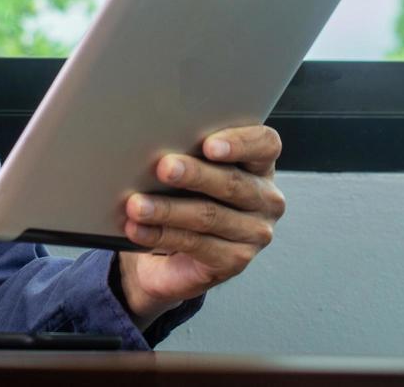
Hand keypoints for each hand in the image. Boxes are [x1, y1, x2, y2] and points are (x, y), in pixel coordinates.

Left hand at [116, 125, 285, 325]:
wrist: (171, 253)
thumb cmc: (183, 196)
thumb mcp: (189, 170)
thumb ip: (186, 153)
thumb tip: (156, 146)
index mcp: (259, 165)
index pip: (265, 144)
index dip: (240, 142)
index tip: (208, 145)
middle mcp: (265, 199)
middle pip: (232, 182)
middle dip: (194, 174)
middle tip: (164, 168)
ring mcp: (254, 233)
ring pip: (209, 216)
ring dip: (168, 209)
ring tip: (137, 205)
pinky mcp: (235, 261)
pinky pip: (195, 244)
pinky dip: (161, 235)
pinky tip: (138, 229)